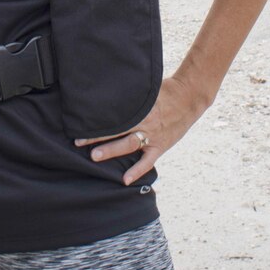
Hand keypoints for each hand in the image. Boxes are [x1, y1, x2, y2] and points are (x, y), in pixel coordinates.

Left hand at [77, 73, 209, 185]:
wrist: (190, 97)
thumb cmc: (166, 90)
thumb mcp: (147, 89)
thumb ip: (131, 95)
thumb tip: (110, 90)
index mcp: (140, 107)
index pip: (115, 115)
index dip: (98, 120)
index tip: (81, 122)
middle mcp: (144, 121)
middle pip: (117, 129)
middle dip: (98, 136)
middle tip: (79, 142)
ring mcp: (152, 135)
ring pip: (129, 144)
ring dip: (111, 150)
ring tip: (94, 156)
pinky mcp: (160, 146)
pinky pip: (147, 161)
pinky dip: (137, 171)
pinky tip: (125, 180)